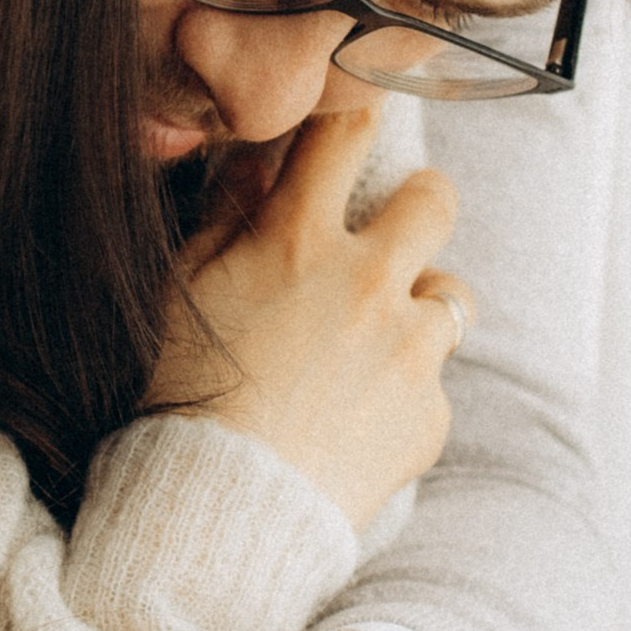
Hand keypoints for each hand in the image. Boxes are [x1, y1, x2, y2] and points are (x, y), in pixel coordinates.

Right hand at [150, 109, 474, 526]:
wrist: (219, 517)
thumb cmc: (179, 398)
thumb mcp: (181, 293)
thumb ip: (227, 216)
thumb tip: (259, 159)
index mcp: (300, 240)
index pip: (347, 133)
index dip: (353, 114)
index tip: (353, 121)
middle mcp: (370, 283)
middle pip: (435, 200)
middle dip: (418, 205)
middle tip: (388, 235)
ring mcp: (411, 352)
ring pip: (451, 295)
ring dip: (416, 308)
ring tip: (369, 345)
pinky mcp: (431, 415)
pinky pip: (433, 382)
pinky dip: (403, 391)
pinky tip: (354, 419)